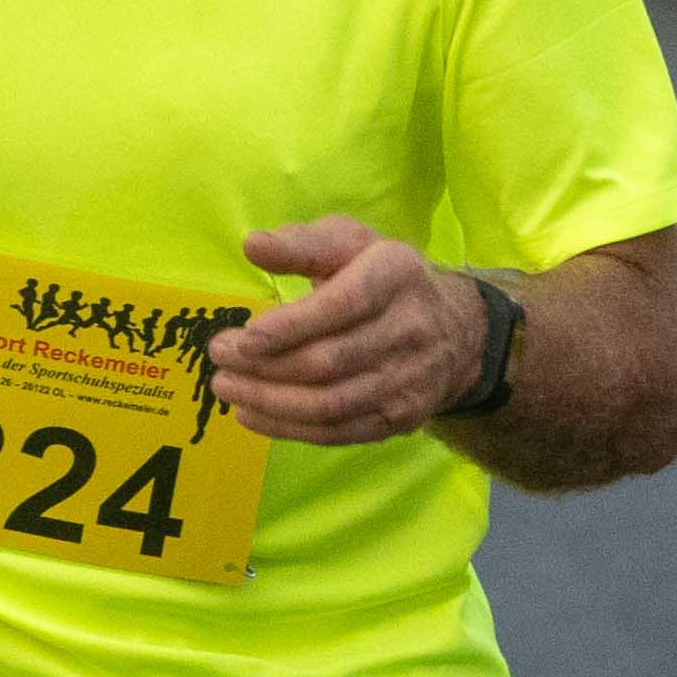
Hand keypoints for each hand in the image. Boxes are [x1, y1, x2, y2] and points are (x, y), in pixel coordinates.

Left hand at [214, 218, 492, 443]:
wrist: (456, 330)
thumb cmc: (383, 277)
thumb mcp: (350, 243)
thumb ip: (301, 244)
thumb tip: (252, 245)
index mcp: (397, 275)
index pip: (345, 305)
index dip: (291, 325)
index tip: (243, 335)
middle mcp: (410, 330)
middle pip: (329, 361)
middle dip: (265, 365)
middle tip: (219, 355)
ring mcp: (408, 380)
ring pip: (329, 404)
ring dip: (269, 400)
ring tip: (226, 386)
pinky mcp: (399, 418)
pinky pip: (337, 432)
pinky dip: (287, 427)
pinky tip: (250, 413)